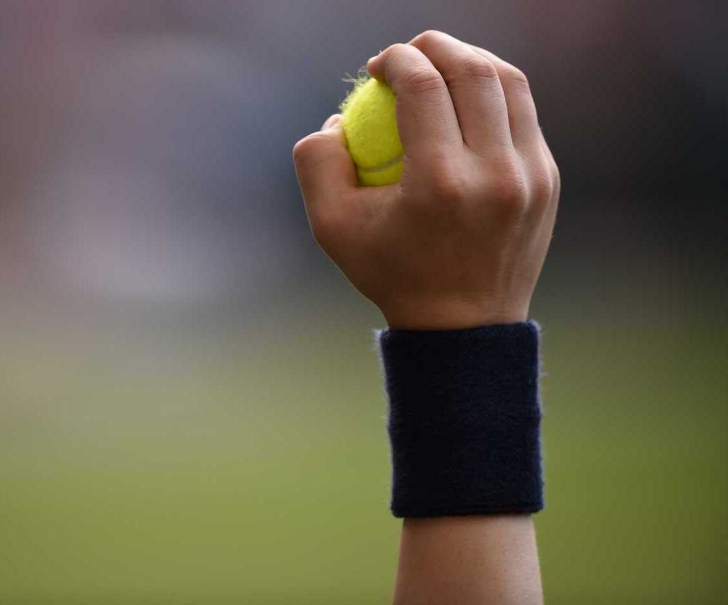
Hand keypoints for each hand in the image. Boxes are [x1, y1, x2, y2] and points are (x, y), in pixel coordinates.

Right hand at [293, 31, 559, 329]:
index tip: (379, 65)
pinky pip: (523, 114)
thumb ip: (317, 162)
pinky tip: (468, 101)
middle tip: (410, 51)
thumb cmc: (392, 273)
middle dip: (435, 45)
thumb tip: (339, 117)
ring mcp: (531, 176)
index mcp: (440, 183)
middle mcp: (496, 173)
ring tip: (442, 65)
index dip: (397, 59)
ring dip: (472, 59)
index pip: (423, 86)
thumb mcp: (331, 227)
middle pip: (473, 70)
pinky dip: (494, 93)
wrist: (464, 324)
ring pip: (509, 83)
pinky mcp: (548, 180)